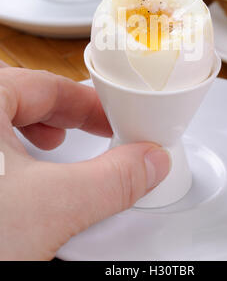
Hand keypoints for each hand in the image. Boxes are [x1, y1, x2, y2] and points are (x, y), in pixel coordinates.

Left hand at [0, 67, 169, 260]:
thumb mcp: (50, 205)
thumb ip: (111, 180)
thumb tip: (150, 163)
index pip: (49, 83)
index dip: (91, 104)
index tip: (114, 120)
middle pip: (23, 93)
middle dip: (64, 112)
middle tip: (93, 129)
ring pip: (1, 114)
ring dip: (32, 126)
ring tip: (54, 144)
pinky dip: (8, 146)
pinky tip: (19, 173)